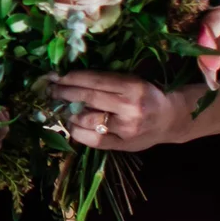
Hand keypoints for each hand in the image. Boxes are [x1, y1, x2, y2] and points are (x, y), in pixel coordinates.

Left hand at [50, 71, 193, 152]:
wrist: (170, 119)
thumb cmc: (147, 95)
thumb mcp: (133, 81)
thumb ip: (107, 81)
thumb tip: (69, 78)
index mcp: (133, 86)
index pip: (94, 81)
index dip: (70, 78)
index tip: (54, 75)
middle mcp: (130, 108)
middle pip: (87, 98)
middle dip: (63, 93)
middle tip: (49, 90)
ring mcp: (126, 129)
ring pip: (87, 120)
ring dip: (68, 112)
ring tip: (59, 107)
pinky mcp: (122, 145)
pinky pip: (92, 140)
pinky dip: (77, 131)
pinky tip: (72, 124)